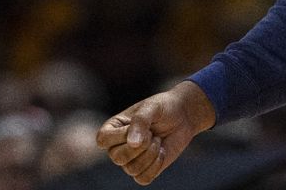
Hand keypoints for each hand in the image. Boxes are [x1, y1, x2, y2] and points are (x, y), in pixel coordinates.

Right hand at [97, 80, 216, 184]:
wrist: (182, 117)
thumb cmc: (163, 108)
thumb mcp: (152, 107)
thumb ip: (140, 122)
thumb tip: (132, 144)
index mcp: (112, 128)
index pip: (103, 140)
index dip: (121, 136)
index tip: (138, 125)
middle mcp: (116, 147)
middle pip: (118, 158)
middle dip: (141, 145)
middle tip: (152, 133)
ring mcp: (129, 160)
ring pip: (132, 169)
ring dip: (150, 154)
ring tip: (157, 140)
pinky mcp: (144, 170)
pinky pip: (143, 178)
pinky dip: (156, 165)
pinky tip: (162, 151)